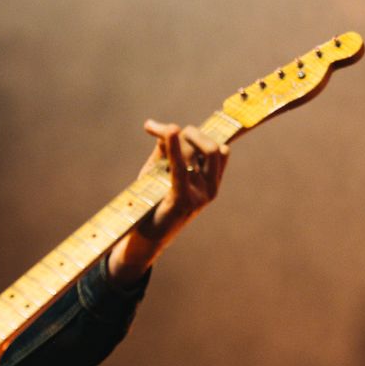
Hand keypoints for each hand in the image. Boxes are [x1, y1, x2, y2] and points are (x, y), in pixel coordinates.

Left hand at [106, 119, 228, 284]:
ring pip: (197, 153)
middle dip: (192, 133)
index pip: (218, 150)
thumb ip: (166, 152)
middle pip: (210, 148)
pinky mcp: (183, 200)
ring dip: (179, 138)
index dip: (199, 134)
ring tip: (163, 132)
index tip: (171, 128)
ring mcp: (200, 195)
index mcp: (212, 182)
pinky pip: (180, 167)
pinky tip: (170, 131)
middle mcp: (211, 188)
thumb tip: (170, 128)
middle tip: (167, 130)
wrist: (146, 237)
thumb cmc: (153, 203)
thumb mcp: (161, 174)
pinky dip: (175, 147)